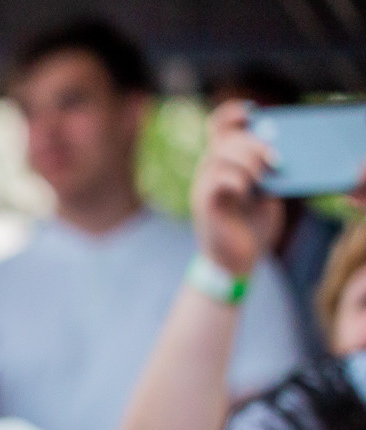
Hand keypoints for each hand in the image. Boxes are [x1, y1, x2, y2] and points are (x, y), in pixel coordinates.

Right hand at [192, 101, 284, 277]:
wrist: (236, 262)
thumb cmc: (252, 224)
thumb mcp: (265, 189)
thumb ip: (266, 168)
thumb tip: (280, 148)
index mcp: (223, 161)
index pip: (218, 125)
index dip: (233, 113)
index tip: (254, 113)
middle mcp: (209, 170)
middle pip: (225, 138)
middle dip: (254, 143)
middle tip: (276, 160)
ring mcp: (203, 187)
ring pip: (220, 157)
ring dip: (248, 162)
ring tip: (265, 178)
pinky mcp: (205, 205)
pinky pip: (217, 181)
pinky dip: (237, 180)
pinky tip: (249, 191)